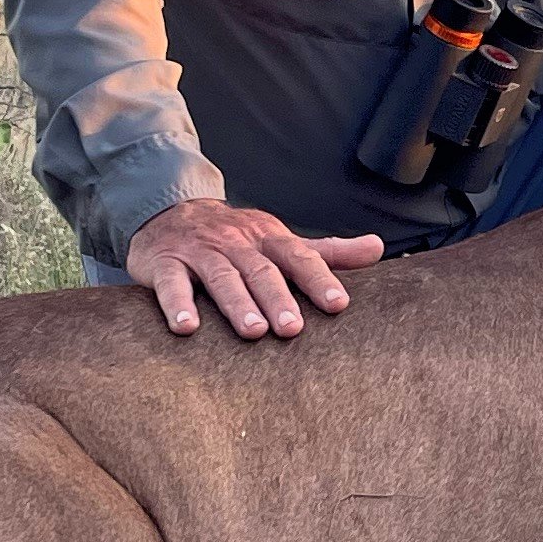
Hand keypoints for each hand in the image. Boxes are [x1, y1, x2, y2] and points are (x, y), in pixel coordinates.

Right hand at [122, 197, 385, 338]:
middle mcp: (236, 243)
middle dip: (278, 298)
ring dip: (236, 304)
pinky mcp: (164, 262)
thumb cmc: (237, 238)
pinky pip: (170, 283)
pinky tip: (186, 327)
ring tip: (253, 332)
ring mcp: (199, 251)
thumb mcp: (281, 241)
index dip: (319, 279)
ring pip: (221, 277)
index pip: (299, 257)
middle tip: (294, 328)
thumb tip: (378, 248)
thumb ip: (326, 251)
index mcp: (269, 239)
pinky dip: (176, 303)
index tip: (338, 304)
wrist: (170, 209)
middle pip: (261, 271)